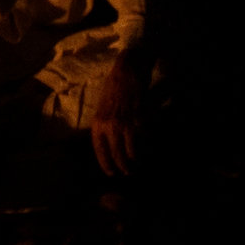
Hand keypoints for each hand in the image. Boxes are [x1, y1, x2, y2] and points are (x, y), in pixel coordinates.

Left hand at [90, 47, 149, 176]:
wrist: (127, 72)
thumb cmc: (114, 88)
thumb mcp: (102, 107)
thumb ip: (103, 125)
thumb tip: (107, 143)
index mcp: (97, 123)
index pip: (99, 150)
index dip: (105, 164)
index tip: (111, 172)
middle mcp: (108, 126)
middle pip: (115, 155)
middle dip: (122, 167)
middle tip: (127, 173)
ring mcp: (124, 124)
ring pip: (129, 152)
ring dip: (134, 162)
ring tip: (137, 167)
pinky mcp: (139, 120)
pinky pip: (142, 141)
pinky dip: (145, 150)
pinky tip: (146, 153)